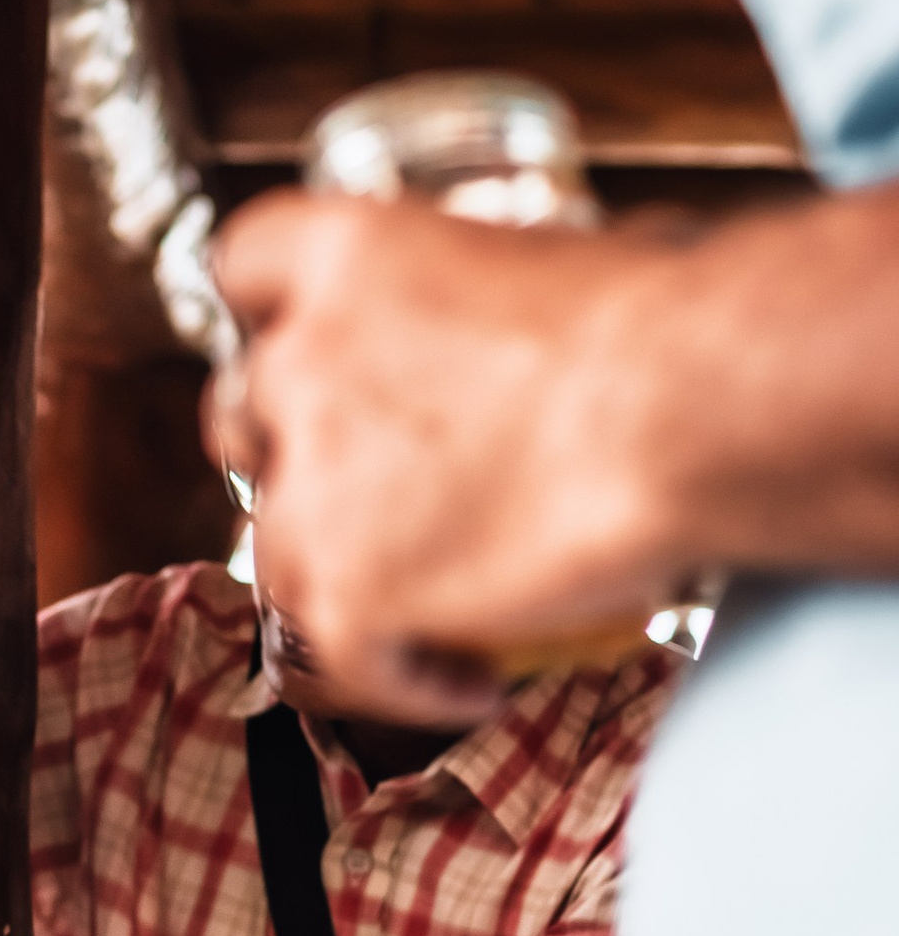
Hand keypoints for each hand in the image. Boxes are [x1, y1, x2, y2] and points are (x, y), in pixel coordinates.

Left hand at [210, 193, 677, 721]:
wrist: (694, 410)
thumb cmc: (664, 325)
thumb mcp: (546, 259)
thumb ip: (476, 295)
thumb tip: (515, 316)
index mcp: (346, 252)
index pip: (244, 268)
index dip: (271, 320)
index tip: (308, 353)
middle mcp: (301, 361)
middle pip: (241, 417)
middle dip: (289, 454)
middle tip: (376, 490)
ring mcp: (311, 486)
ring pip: (274, 549)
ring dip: (341, 578)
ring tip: (438, 607)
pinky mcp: (345, 594)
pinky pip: (334, 660)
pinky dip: (400, 680)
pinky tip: (471, 682)